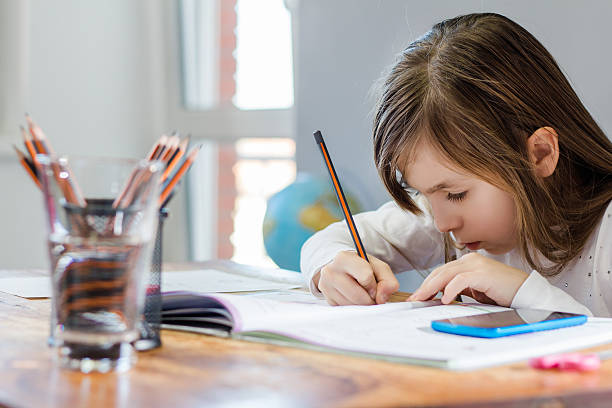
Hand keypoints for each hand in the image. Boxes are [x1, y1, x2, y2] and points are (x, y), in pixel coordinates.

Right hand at [314, 251, 398, 305]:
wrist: (343, 269)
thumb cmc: (362, 267)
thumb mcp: (378, 267)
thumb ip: (387, 280)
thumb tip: (381, 299)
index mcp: (343, 258)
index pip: (365, 277)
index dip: (374, 285)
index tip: (374, 284)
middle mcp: (330, 271)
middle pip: (358, 296)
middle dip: (370, 299)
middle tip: (371, 295)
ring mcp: (326, 286)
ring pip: (352, 305)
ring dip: (362, 305)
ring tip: (363, 294)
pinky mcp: (328, 299)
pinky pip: (346, 309)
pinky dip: (355, 307)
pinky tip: (354, 298)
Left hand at [408, 252, 528, 305]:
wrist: (528, 294)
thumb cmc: (504, 294)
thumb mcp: (477, 292)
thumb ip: (461, 290)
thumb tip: (440, 297)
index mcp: (468, 263)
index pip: (442, 272)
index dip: (427, 284)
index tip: (417, 297)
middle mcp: (470, 260)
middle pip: (440, 272)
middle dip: (425, 286)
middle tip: (414, 300)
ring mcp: (476, 265)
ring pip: (446, 274)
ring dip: (431, 288)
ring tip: (422, 300)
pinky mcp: (483, 273)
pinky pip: (461, 280)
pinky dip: (450, 289)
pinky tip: (444, 300)